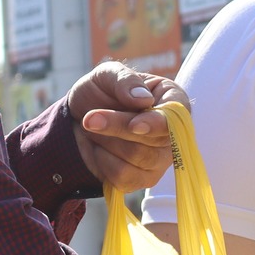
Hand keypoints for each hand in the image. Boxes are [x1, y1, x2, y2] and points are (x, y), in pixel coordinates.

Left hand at [67, 63, 186, 189]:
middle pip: (154, 140)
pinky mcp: (143, 179)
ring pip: (138, 158)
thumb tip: (144, 100)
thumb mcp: (107, 75)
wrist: (78, 120)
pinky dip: (103, 161)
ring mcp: (160, 159)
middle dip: (117, 129)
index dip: (156, 124)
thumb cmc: (101, 93)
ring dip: (108, 142)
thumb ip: (125, 80)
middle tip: (89, 119)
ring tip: (96, 128)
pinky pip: (124, 177)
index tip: (134, 125)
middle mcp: (173, 133)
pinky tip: (99, 148)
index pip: (177, 118)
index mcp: (172, 101)